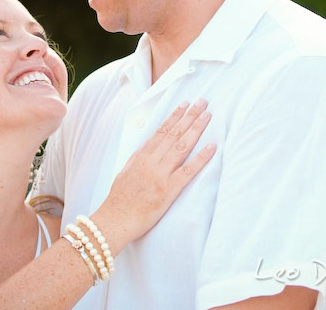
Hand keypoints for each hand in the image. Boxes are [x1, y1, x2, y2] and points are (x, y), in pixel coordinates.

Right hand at [91, 100, 215, 252]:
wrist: (113, 222)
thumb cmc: (118, 201)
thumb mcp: (124, 173)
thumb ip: (136, 157)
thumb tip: (147, 144)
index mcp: (141, 158)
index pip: (161, 131)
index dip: (174, 116)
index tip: (185, 104)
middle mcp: (151, 163)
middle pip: (174, 134)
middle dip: (189, 116)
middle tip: (203, 102)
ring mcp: (160, 176)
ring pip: (181, 147)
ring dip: (196, 129)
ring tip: (208, 115)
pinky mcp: (167, 191)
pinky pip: (187, 172)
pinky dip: (201, 158)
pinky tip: (212, 147)